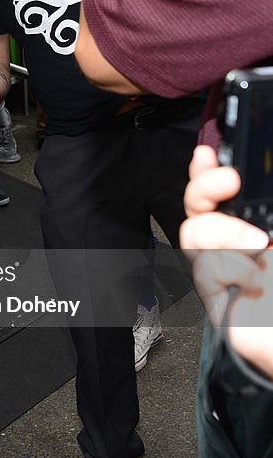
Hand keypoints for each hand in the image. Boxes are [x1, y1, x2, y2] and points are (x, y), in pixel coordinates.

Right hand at [180, 145, 272, 378]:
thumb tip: (264, 185)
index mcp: (255, 231)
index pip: (219, 197)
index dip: (205, 173)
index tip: (207, 154)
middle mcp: (235, 252)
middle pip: (195, 210)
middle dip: (202, 187)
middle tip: (228, 180)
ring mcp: (224, 278)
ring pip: (193, 235)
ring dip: (223, 230)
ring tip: (260, 243)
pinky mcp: (217, 304)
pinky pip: (207, 270)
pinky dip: (235, 268)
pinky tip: (259, 281)